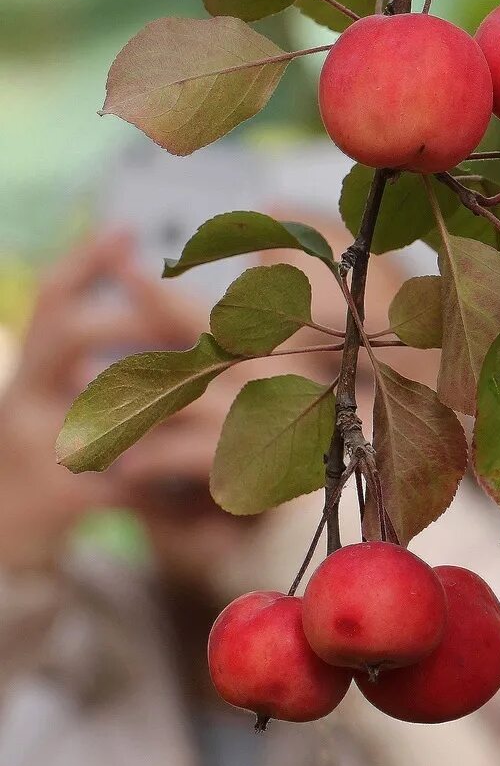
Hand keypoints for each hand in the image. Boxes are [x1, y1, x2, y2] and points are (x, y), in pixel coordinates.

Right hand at [0, 233, 203, 572]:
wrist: (5, 534)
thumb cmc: (44, 449)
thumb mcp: (55, 395)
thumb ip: (92, 355)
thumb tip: (133, 271)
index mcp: (31, 371)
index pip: (50, 302)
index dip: (83, 263)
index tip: (125, 231)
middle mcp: (23, 399)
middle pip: (67, 335)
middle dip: (130, 322)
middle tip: (187, 322)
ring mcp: (34, 446)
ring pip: (102, 403)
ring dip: (162, 396)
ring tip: (212, 392)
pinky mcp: (56, 497)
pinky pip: (124, 475)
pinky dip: (167, 473)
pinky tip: (206, 473)